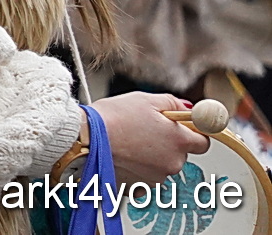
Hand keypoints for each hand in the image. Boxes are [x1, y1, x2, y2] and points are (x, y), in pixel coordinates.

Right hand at [92, 93, 209, 184]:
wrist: (84, 139)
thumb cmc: (112, 118)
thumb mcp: (145, 100)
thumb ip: (174, 104)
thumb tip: (189, 110)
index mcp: (180, 141)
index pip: (204, 141)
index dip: (192, 132)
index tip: (181, 127)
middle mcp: (173, 163)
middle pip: (180, 154)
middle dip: (167, 142)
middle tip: (144, 129)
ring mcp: (157, 178)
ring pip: (161, 165)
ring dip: (150, 155)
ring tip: (127, 141)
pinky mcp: (140, 188)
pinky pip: (145, 176)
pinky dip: (137, 168)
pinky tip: (122, 155)